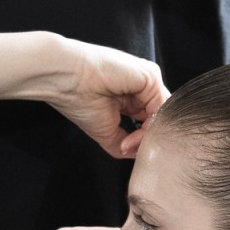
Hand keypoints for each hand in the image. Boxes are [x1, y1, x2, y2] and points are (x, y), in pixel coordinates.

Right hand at [47, 41, 168, 158]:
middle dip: (147, 138)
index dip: (141, 139)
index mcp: (131, 96)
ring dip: (147, 135)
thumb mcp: (108, 131)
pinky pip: (161, 107)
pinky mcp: (150, 76)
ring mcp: (147, 80)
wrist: (66, 79)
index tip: (124, 148)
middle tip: (127, 148)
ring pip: (163, 115)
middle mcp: (141, 87)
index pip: (151, 120)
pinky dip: (149, 126)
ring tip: (128, 142)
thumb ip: (129, 143)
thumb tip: (142, 154)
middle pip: (160, 118)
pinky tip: (133, 133)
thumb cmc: (78, 99)